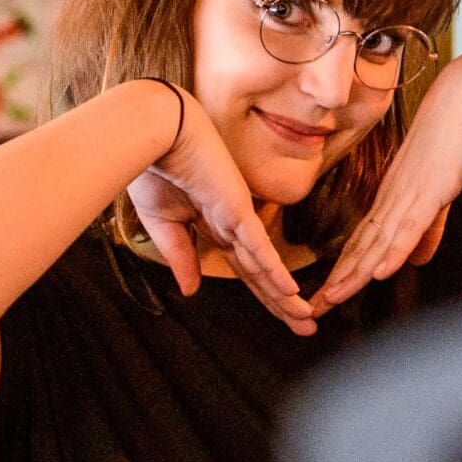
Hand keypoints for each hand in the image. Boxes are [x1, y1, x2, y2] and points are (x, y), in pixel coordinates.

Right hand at [124, 84, 314, 333]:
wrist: (153, 134)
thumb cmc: (153, 168)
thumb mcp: (163, 223)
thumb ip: (180, 256)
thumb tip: (191, 291)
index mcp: (215, 227)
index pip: (247, 268)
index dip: (264, 294)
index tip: (282, 315)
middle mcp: (233, 226)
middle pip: (263, 273)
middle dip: (284, 303)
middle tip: (307, 327)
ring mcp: (238, 217)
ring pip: (266, 266)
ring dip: (285, 296)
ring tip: (306, 319)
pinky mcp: (237, 209)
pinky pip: (258, 246)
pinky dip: (273, 270)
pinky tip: (290, 292)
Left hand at [311, 55, 461, 307]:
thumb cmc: (454, 135)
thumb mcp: (440, 188)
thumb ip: (429, 225)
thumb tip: (419, 260)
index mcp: (392, 197)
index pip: (362, 242)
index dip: (343, 271)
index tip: (325, 295)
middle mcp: (392, 198)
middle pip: (358, 248)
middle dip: (335, 281)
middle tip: (311, 309)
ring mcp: (408, 195)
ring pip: (376, 244)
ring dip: (353, 274)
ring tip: (331, 300)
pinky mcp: (429, 191)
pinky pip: (408, 227)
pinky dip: (393, 252)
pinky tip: (378, 273)